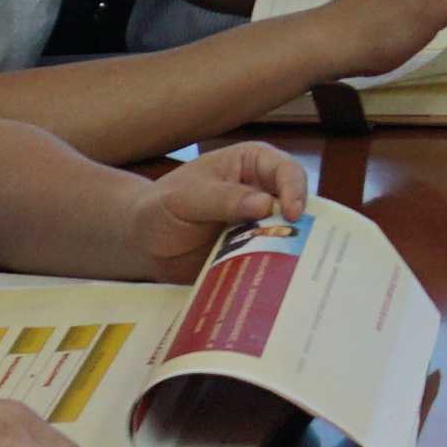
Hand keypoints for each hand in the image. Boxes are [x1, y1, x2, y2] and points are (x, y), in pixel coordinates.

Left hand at [133, 142, 314, 266]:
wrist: (143, 243)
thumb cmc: (161, 207)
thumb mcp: (186, 198)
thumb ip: (223, 198)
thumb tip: (266, 204)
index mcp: (252, 163)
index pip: (286, 170)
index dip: (294, 190)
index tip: (291, 214)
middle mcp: (263, 192)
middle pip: (297, 205)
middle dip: (302, 225)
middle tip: (303, 246)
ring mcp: (260, 225)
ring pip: (290, 236)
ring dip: (291, 251)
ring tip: (295, 269)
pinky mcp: (254, 253)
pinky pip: (272, 261)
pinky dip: (275, 270)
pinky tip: (277, 282)